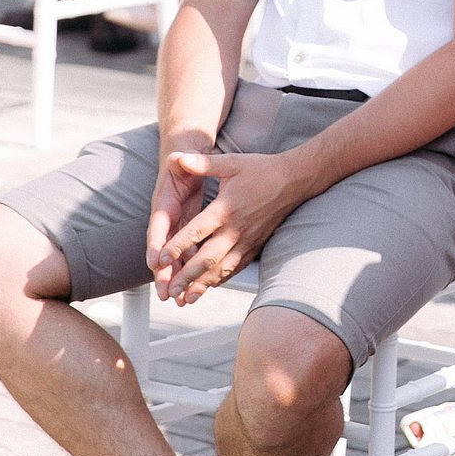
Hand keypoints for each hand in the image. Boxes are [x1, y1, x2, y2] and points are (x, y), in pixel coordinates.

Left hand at [152, 149, 310, 304]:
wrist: (294, 180)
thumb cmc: (261, 170)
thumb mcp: (231, 162)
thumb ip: (203, 164)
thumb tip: (177, 157)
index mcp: (225, 209)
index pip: (197, 232)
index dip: (177, 247)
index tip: (160, 259)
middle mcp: (236, 229)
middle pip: (207, 258)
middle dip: (187, 276)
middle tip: (170, 289)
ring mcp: (247, 240)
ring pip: (222, 268)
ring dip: (203, 284)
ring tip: (187, 298)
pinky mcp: (255, 246)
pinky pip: (236, 267)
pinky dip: (220, 280)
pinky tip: (209, 287)